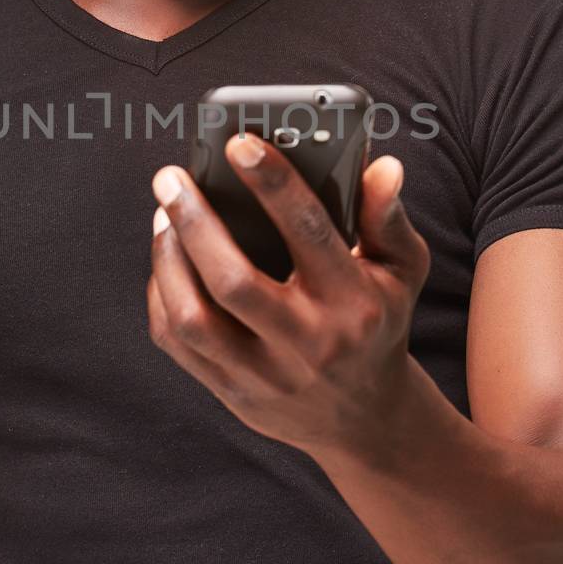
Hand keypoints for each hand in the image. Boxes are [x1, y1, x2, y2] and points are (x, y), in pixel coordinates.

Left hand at [147, 134, 430, 457]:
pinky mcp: (232, 393)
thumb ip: (388, 216)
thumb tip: (381, 166)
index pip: (310, 234)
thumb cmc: (378, 323)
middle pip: (233, 281)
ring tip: (163, 216)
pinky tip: (165, 260)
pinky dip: (161, 295)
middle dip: (195, 222)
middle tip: (170, 178)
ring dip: (167, 260)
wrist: (366, 419)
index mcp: (353, 301)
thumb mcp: (401, 271)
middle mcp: (308, 343)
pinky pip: (177, 343)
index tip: (238, 144)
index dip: (273, 185)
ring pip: (194, 318)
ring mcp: (265, 375)